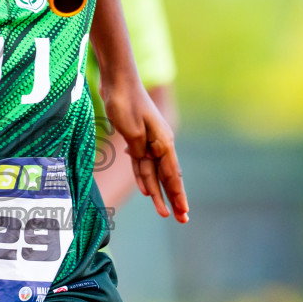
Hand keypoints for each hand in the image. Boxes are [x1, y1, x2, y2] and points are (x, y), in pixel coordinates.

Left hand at [101, 79, 189, 222]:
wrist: (119, 81)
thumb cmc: (126, 103)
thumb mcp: (133, 130)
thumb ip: (140, 150)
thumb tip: (144, 163)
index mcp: (163, 142)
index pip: (172, 175)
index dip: (178, 196)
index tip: (183, 213)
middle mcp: (159, 144)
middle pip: (168, 177)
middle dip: (174, 199)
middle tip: (182, 219)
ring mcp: (148, 142)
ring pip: (154, 173)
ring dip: (157, 193)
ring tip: (163, 212)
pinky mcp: (136, 138)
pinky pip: (142, 164)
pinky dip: (144, 177)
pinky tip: (146, 189)